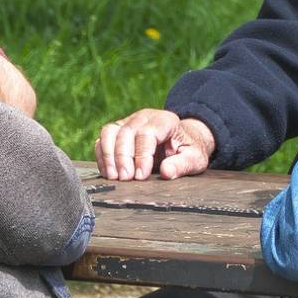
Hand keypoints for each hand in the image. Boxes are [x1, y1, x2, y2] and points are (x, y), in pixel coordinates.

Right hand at [95, 109, 214, 180]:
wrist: (182, 141)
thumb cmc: (188, 150)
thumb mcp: (195, 159)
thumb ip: (182, 165)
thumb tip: (166, 172)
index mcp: (165, 120)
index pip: (147, 133)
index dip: (142, 155)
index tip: (141, 176)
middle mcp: (144, 117)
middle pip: (126, 132)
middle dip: (123, 157)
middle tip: (126, 179)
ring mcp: (129, 122)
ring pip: (110, 132)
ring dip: (108, 155)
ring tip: (114, 177)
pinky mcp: (118, 131)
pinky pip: (103, 139)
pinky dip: (102, 156)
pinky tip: (109, 173)